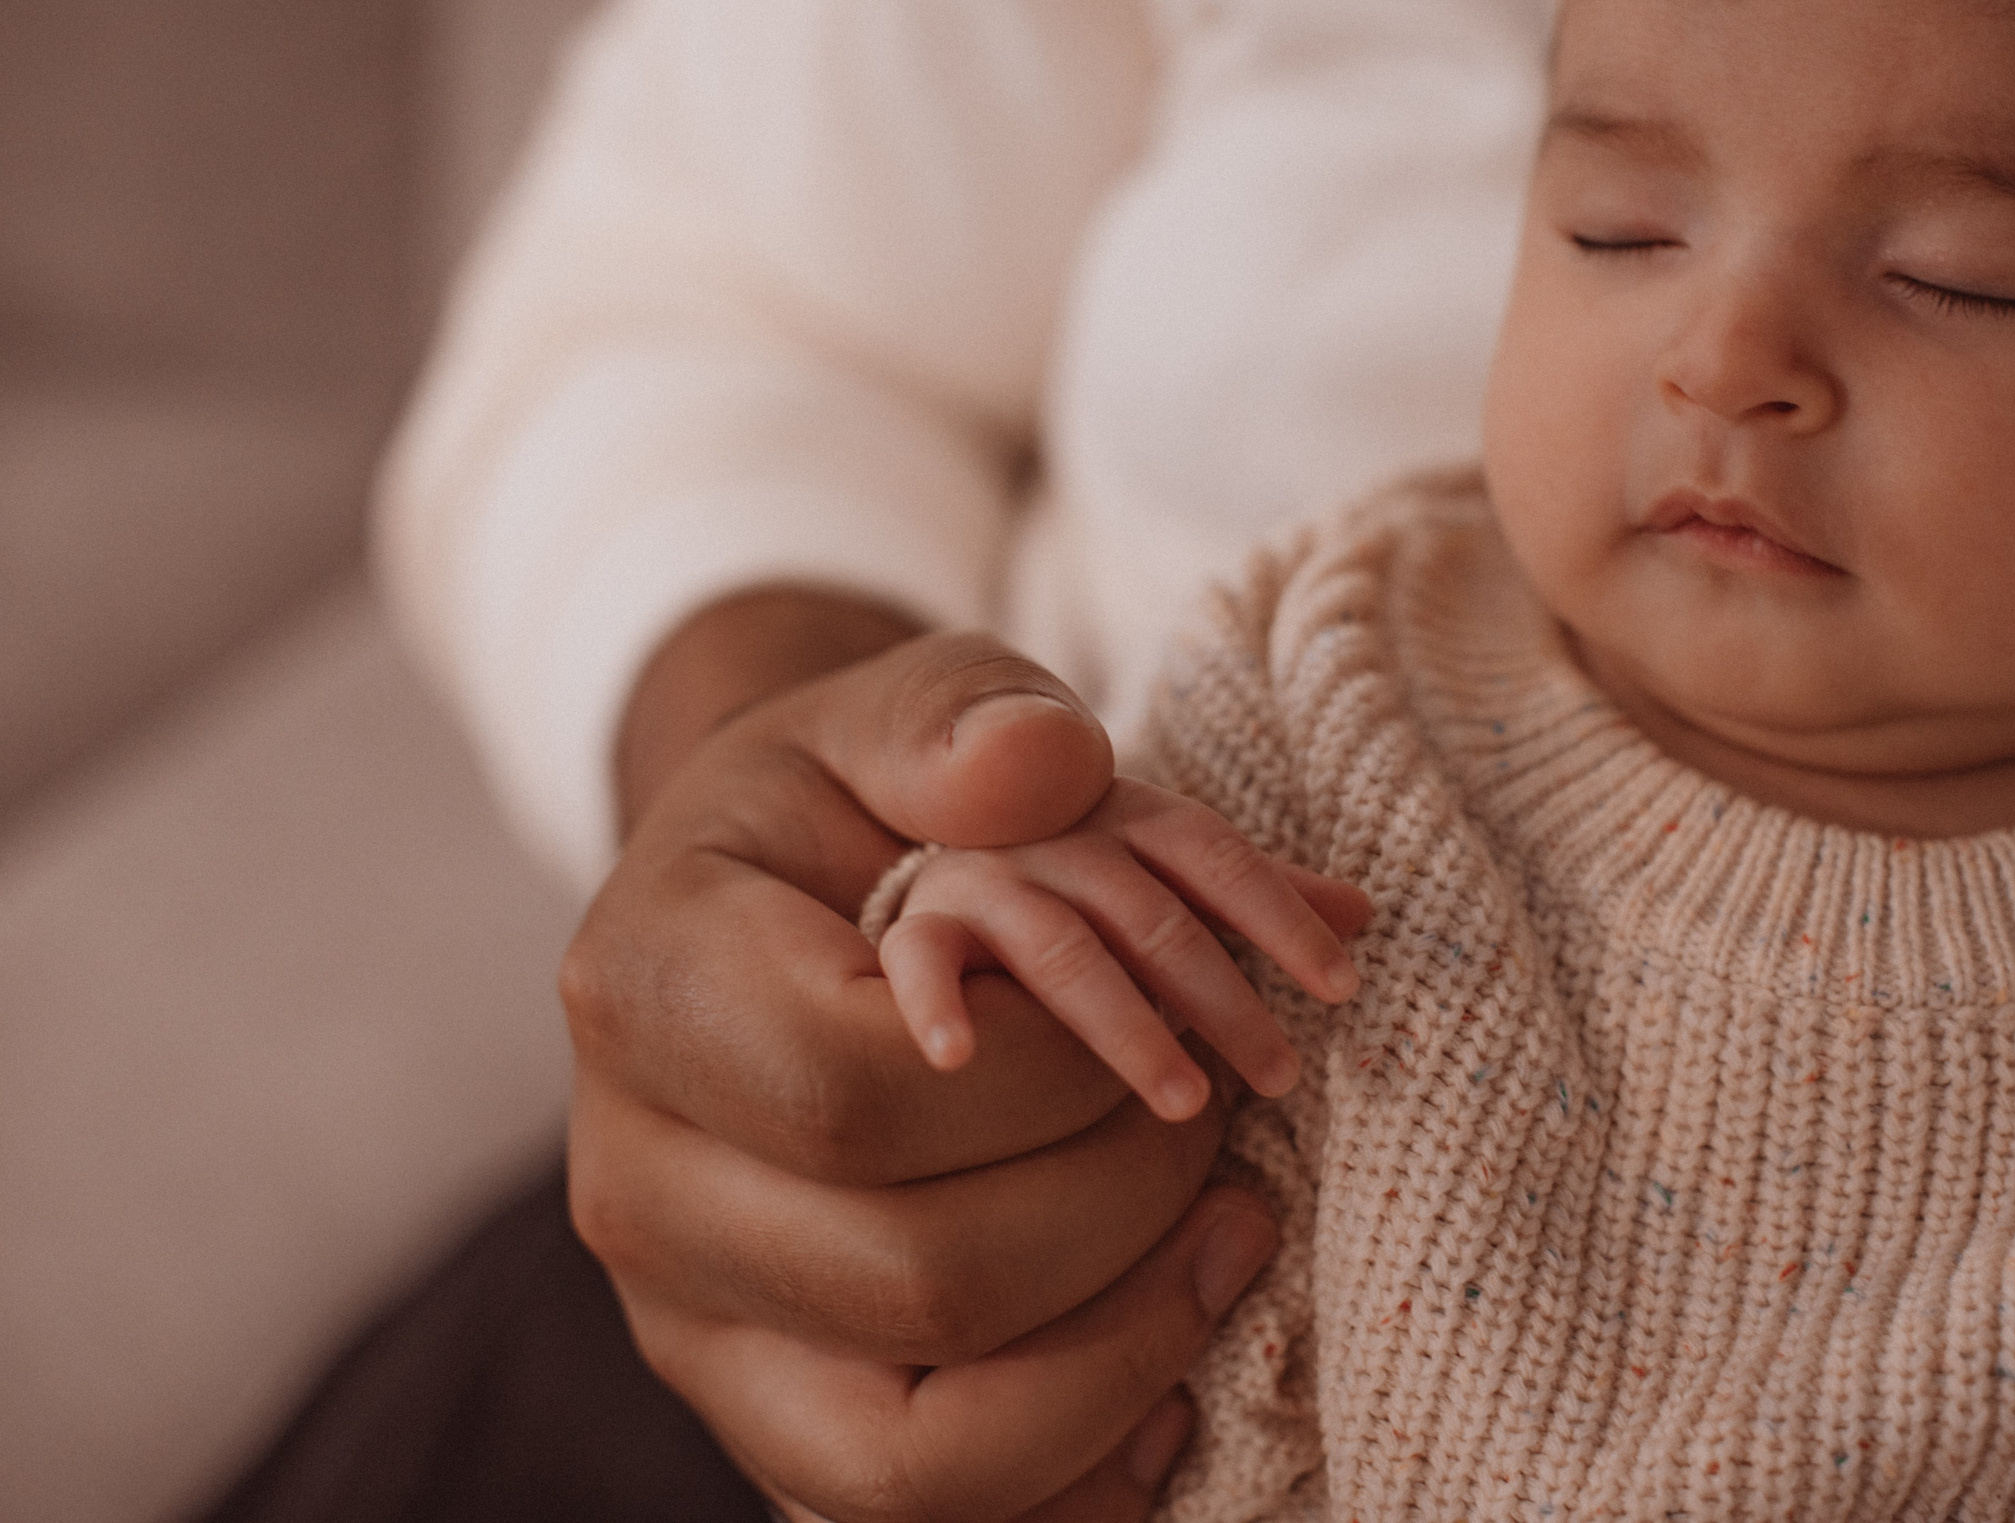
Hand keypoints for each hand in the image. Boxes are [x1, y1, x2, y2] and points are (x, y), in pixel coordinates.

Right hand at [560, 592, 1349, 1519]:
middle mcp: (639, 1186)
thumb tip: (1047, 759)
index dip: (1060, 1075)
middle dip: (1129, 1203)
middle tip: (1229, 1115)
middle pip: (915, 1281)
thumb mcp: (897, 711)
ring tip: (1235, 1234)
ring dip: (1126, 1354)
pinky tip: (1174, 1372)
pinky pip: (929, 1515)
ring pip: (916, 1459)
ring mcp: (699, 1327)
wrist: (778, 910)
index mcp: (648, 989)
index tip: (1169, 1025)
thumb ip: (963, 717)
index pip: (861, 1095)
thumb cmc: (852, 804)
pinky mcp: (774, 1415)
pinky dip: (1080, 1471)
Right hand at [881, 779, 1364, 1120]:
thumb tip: (1367, 908)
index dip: (1280, 912)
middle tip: (1284, 1074)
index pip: (1214, 854)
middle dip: (1223, 995)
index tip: (1344, 984)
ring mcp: (974, 881)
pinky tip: (958, 1058)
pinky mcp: (906, 927)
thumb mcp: (1136, 855)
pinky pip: (914, 960)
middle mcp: (1052, 837)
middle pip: (1151, 912)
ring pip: (1061, 951)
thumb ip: (1233, 885)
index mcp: (1119, 813)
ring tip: (1185, 1103)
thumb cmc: (1034, 861)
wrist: (855, 801)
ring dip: (1125, 1027)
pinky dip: (933, 1001)